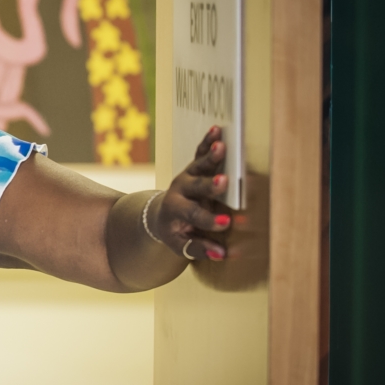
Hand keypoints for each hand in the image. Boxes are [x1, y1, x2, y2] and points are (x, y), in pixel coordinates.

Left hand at [150, 125, 231, 260]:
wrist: (158, 215)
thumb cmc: (175, 232)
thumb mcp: (181, 245)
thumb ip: (200, 249)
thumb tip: (222, 254)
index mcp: (175, 211)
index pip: (194, 216)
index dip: (209, 220)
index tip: (226, 224)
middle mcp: (179, 191)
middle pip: (196, 188)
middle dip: (211, 186)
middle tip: (224, 182)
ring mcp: (186, 176)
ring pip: (199, 166)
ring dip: (212, 157)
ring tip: (222, 147)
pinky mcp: (192, 167)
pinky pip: (200, 153)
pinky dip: (208, 142)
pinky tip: (217, 130)